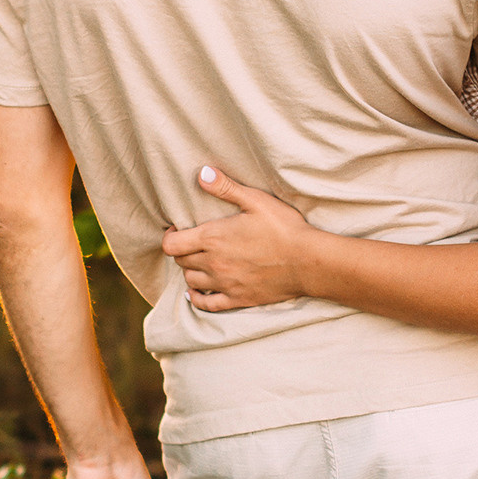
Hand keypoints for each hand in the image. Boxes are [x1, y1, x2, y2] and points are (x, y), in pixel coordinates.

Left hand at [162, 165, 316, 310]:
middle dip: (183, 251)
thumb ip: (226, 187)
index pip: (172, 244)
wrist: (307, 261)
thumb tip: (202, 173)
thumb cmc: (284, 227)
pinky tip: (199, 292)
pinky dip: (197, 299)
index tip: (177, 230)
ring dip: (191, 272)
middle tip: (193, 243)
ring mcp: (224, 284)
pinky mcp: (237, 299)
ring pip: (191, 282)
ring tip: (199, 263)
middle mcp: (213, 264)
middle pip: (181, 262)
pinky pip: (206, 304)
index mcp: (213, 238)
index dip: (170, 236)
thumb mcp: (256, 200)